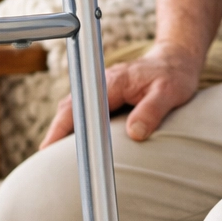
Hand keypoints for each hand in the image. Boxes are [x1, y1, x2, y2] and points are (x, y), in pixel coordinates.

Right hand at [40, 41, 204, 148]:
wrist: (175, 60)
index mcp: (112, 82)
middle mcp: (101, 83)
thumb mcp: (168, 93)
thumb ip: (151, 111)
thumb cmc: (173, 75)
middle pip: (69, 109)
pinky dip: (76, 127)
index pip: (80, 106)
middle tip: (45, 160)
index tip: (50, 148)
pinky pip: (84, 111)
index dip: (63, 128)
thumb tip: (134, 133)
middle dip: (56, 133)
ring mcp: (100, 89)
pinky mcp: (105, 96)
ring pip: (74, 110)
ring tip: (55, 158)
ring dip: (64, 130)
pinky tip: (76, 145)